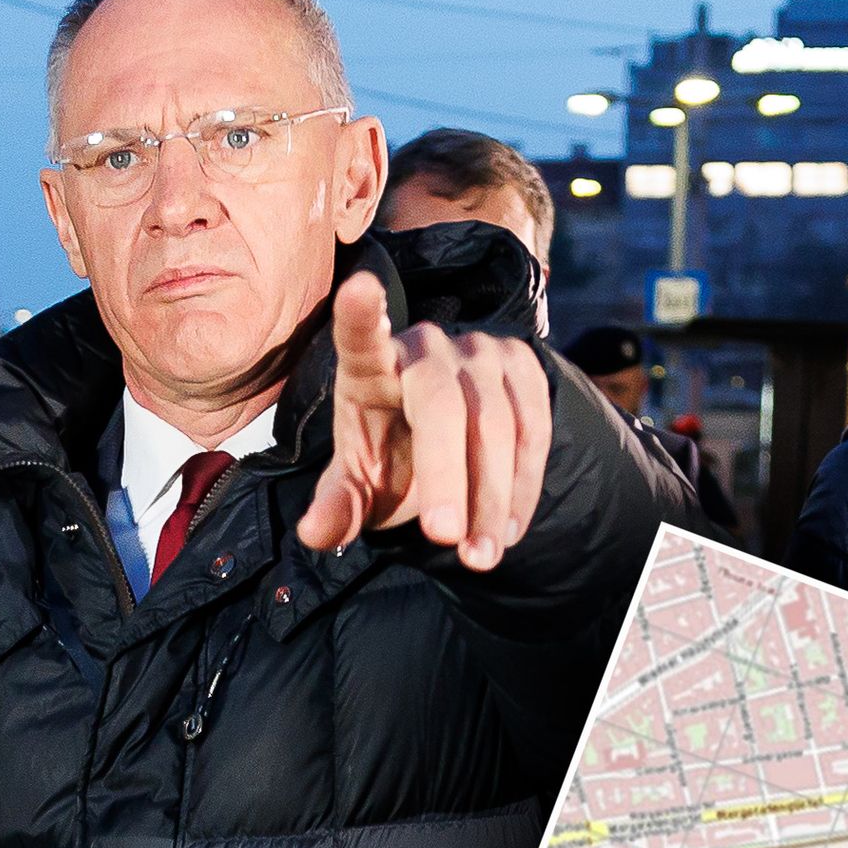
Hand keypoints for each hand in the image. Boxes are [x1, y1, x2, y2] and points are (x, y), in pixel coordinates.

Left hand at [293, 268, 549, 567]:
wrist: (447, 451)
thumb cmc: (389, 461)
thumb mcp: (357, 490)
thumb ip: (338, 508)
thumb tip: (314, 533)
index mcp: (369, 368)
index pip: (361, 336)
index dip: (362, 315)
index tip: (360, 289)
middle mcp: (425, 348)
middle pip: (441, 402)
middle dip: (445, 475)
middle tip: (443, 539)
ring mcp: (479, 351)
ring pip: (497, 422)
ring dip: (492, 497)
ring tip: (478, 559)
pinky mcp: (522, 366)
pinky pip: (534, 427)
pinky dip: (524, 484)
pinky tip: (506, 531)